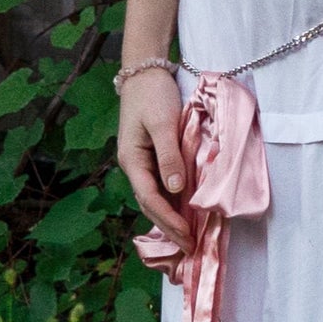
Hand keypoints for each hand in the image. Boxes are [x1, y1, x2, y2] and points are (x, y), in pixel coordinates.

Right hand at [118, 69, 190, 245]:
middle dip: (169, 228)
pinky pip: (161, 187)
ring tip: (188, 239)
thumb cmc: (152, 95)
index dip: (169, 221)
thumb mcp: (161, 124)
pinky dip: (172, 204)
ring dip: (170, 219)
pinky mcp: (152, 157)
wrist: (144, 72)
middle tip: (190, 249)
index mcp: (132, 161)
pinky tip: (184, 214)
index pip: (151, 200)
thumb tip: (176, 190)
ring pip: (155, 199)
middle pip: (151, 205)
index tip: (188, 237)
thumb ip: (169, 156)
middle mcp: (134, 166)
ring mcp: (142, 163)